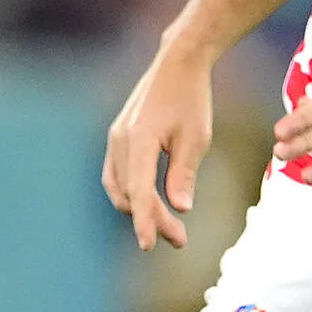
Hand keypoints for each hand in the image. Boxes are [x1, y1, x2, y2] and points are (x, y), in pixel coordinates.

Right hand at [103, 48, 214, 250]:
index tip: (148, 246)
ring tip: (169, 227)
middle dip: (152, 220)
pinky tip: (151, 203)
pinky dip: (131, 193)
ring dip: (140, 209)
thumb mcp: (196, 139)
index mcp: (139, 140)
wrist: (177, 65)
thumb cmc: (191, 100)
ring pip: (119, 188)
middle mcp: (120, 140)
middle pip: (130, 194)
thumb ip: (184, 174)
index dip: (144, 221)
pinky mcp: (118, 137)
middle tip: (180, 240)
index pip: (139, 191)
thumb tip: (180, 209)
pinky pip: (117, 175)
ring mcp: (115, 138)